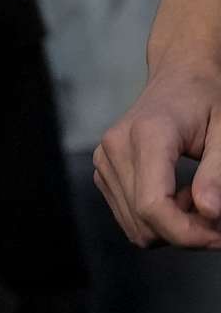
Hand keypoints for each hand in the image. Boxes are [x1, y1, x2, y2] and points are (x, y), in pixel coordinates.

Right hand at [96, 65, 220, 248]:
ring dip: (172, 228)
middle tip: (217, 219)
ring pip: (135, 226)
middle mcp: (116, 148)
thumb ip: (217, 172)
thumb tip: (210, 213)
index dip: (188, 233)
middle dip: (186, 233)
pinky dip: (157, 219)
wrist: (179, 77)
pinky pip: (128, 216)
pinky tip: (177, 195)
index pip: (153, 205)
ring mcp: (104, 159)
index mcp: (147, 135)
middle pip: (144, 222)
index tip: (219, 235)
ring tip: (197, 200)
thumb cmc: (206, 100)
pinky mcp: (103, 170)